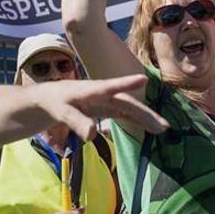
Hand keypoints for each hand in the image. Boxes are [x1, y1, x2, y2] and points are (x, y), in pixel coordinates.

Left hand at [36, 74, 167, 140]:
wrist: (51, 97)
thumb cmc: (54, 101)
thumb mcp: (60, 111)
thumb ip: (75, 121)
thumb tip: (92, 134)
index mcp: (90, 90)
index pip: (109, 87)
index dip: (125, 83)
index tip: (143, 78)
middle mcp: (102, 94)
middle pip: (126, 102)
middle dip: (145, 113)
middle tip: (163, 126)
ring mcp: (106, 101)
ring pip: (128, 108)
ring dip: (144, 118)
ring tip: (162, 129)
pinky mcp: (106, 107)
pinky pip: (124, 114)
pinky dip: (136, 120)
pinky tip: (149, 128)